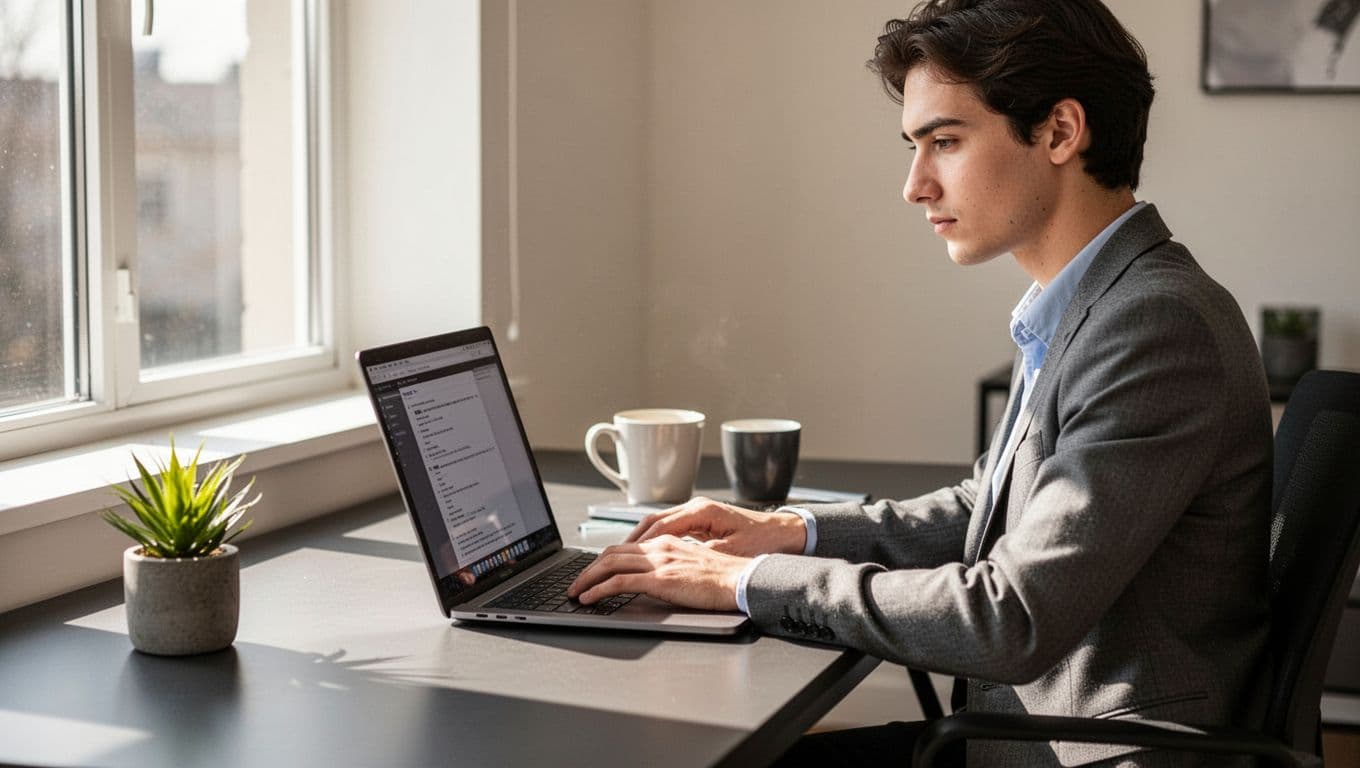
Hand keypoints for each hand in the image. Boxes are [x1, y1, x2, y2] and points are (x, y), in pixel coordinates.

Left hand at [567, 535, 749, 610]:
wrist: (742, 579)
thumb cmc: (725, 578)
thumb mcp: (694, 566)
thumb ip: (674, 567)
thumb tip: (659, 579)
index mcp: (667, 543)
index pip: (626, 547)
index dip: (604, 559)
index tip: (592, 572)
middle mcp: (659, 547)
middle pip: (612, 552)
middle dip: (588, 568)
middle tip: (575, 583)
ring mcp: (659, 562)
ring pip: (610, 564)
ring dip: (587, 578)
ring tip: (575, 592)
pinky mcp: (660, 579)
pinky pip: (620, 582)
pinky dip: (599, 589)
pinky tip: (589, 598)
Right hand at [624, 496, 806, 557]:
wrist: (786, 532)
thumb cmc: (762, 541)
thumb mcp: (729, 551)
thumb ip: (699, 554)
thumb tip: (671, 560)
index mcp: (700, 511)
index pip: (658, 527)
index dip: (635, 545)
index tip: (616, 559)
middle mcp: (695, 507)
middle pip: (652, 522)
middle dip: (628, 542)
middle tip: (606, 560)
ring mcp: (698, 513)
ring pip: (658, 524)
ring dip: (638, 541)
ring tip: (618, 558)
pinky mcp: (702, 521)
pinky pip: (669, 529)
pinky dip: (653, 540)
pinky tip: (644, 554)